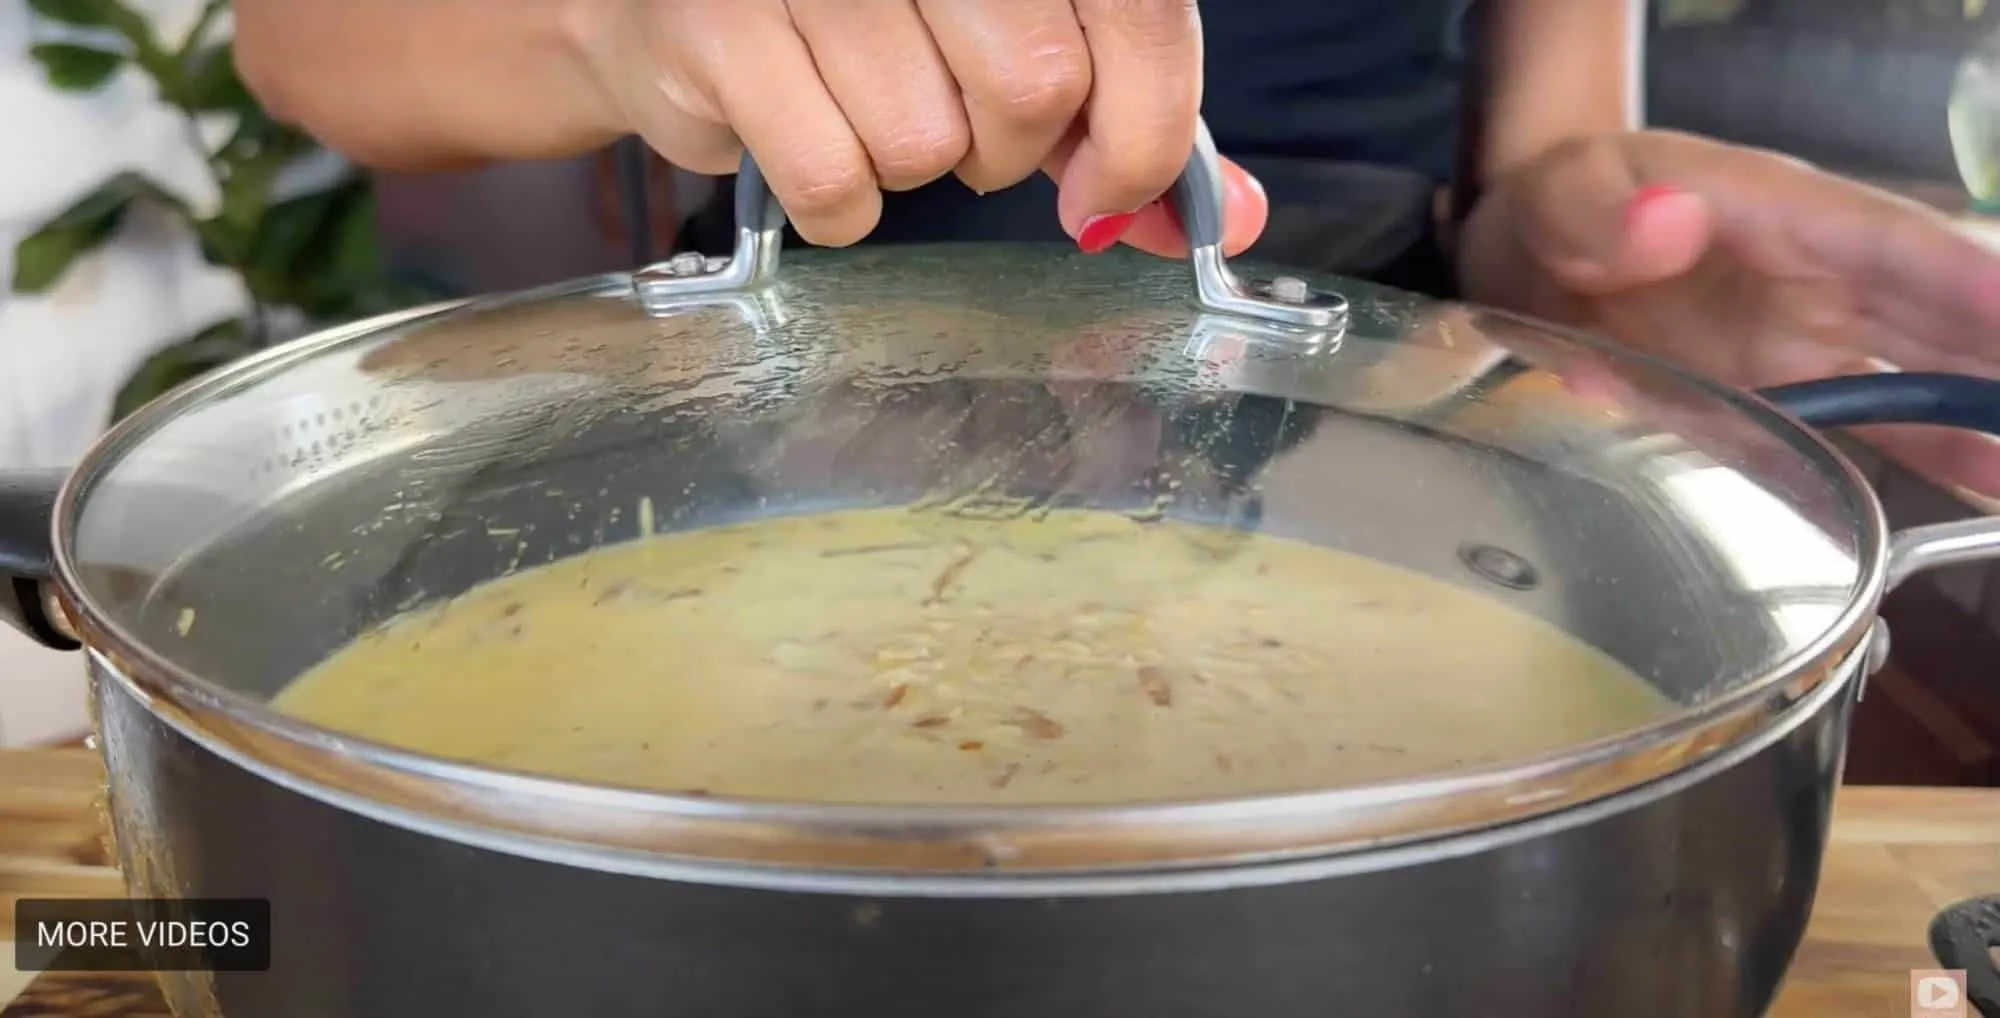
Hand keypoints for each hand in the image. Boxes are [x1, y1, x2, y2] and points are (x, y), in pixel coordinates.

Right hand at [570, 0, 1266, 254]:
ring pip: (929, 147)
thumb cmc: (869, 25)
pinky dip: (835, 206)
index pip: (1137, 8)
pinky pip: (836, 189)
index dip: (1141, 127)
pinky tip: (805, 139)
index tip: (1107, 190)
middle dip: (1007, 150)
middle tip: (953, 124)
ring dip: (910, 168)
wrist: (677, 10)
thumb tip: (1221, 219)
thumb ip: (1124, 117)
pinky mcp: (717, 28)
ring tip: (860, 111)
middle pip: (1034, 88)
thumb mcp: (1018, 41)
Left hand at [1457, 130, 1999, 495]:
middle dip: (1995, 352)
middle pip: (1935, 313)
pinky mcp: (1780, 394)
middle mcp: (1815, 277)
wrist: (1523, 258)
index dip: (1954, 276)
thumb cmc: (1555, 207)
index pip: (1882, 242)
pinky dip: (1940, 452)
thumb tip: (1667, 220)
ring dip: (1982, 413)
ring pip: (1925, 373)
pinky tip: (1993, 484)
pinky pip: (1874, 426)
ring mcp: (1805, 341)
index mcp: (1775, 212)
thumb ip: (1595, 209)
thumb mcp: (1556, 194)